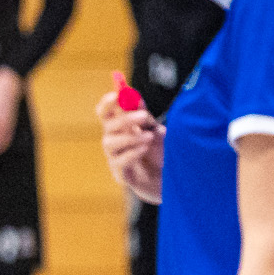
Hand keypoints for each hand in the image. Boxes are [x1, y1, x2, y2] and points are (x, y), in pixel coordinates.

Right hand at [96, 88, 162, 203]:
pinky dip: (132, 153)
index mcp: (119, 128)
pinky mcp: (120, 174)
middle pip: (107, 126)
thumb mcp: (155, 130)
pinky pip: (119, 161)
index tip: (117, 95)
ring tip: (149, 137)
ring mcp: (114, 158)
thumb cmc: (159, 152)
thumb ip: (145, 117)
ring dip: (130, 137)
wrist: (169, 180)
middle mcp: (113, 141)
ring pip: (109, 143)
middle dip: (125, 118)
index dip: (107, 103)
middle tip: (144, 116)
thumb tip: (136, 99)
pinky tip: (145, 149)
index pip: (104, 112)